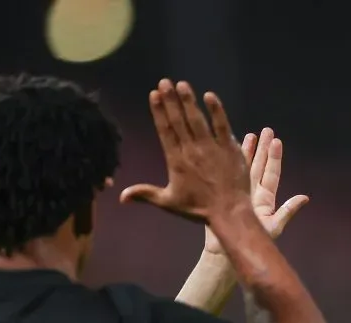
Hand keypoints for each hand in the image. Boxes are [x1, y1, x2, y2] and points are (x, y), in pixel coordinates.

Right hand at [121, 79, 249, 222]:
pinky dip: (216, 111)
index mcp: (176, 161)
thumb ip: (145, 194)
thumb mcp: (169, 202)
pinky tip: (209, 96)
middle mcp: (191, 151)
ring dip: (188, 101)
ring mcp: (211, 148)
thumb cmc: (198, 209)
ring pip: (197, 120)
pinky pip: (221, 126)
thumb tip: (121, 197)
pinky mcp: (229, 148)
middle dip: (170, 100)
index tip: (153, 94)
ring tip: (182, 84)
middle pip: (178, 121)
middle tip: (164, 82)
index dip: (158, 112)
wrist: (228, 212)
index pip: (164, 131)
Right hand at [204, 127, 308, 254]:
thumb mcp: (272, 226)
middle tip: (267, 130)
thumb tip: (305, 198)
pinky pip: (229, 174)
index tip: (277, 141)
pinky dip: (231, 162)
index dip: (274, 158)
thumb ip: (287, 212)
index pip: (272, 173)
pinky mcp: (226, 194)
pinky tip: (230, 149)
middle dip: (263, 148)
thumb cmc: (252, 242)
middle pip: (260, 166)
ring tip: (250, 134)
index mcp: (265, 199)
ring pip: (245, 168)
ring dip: (248, 151)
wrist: (227, 250)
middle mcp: (254, 192)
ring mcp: (239, 192)